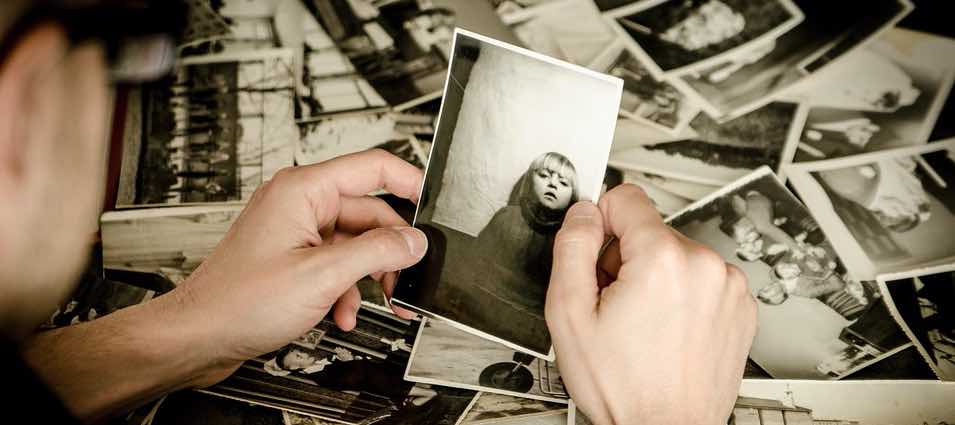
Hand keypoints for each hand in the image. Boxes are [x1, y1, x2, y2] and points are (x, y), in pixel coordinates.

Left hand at [153, 149, 426, 384]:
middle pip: (368, 213)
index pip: (373, 167)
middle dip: (389, 250)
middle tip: (405, 279)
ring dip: (368, 276)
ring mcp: (295, 230)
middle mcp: (299, 203)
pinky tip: (342, 312)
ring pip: (355, 242)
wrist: (200, 335)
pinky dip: (345, 288)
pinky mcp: (292, 256)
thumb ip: (377, 253)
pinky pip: (336, 262)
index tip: (432, 202)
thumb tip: (413, 242)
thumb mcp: (323, 276)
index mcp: (304, 190)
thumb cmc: (239, 301)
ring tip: (377, 303)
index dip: (409, 181)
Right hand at [545, 185, 756, 424]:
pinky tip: (667, 330)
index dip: (600, 220)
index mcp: (663, 260)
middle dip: (626, 260)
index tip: (594, 244)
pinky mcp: (740, 306)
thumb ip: (571, 249)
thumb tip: (582, 215)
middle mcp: (705, 266)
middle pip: (650, 231)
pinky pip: (700, 279)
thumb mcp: (569, 314)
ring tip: (643, 324)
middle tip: (615, 305)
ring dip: (656, 279)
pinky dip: (682, 297)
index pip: (627, 197)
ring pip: (676, 256)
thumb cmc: (625, 387)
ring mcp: (728, 286)